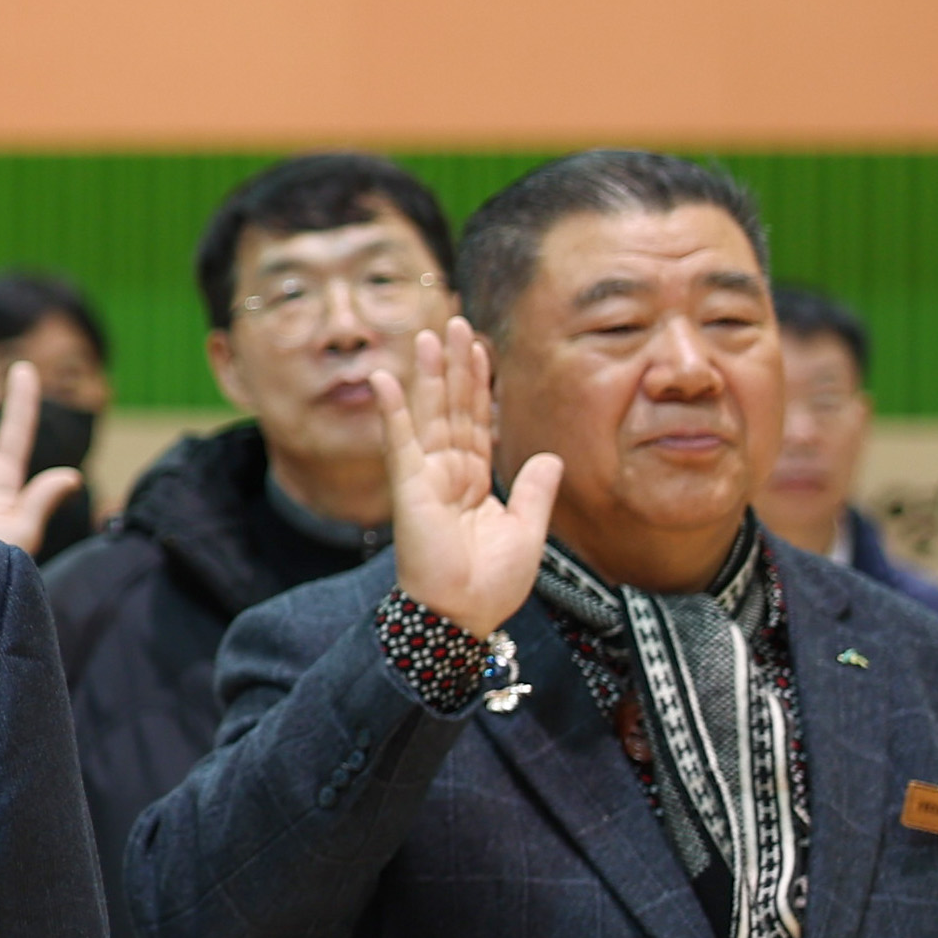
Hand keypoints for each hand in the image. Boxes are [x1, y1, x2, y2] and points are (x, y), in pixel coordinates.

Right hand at [378, 317, 562, 637]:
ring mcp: (427, 476)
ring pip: (431, 414)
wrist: (464, 615)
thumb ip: (537, 490)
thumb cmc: (490, 583)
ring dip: (429, 374)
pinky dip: (393, 410)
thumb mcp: (529, 530)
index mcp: (475, 480)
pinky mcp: (410, 488)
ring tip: (429, 334)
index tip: (481, 347)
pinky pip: (401, 442)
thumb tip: (550, 455)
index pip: (478, 420)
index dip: (480, 384)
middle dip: (455, 365)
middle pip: (453, 406)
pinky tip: (387, 378)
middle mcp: (449, 471)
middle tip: (456, 323)